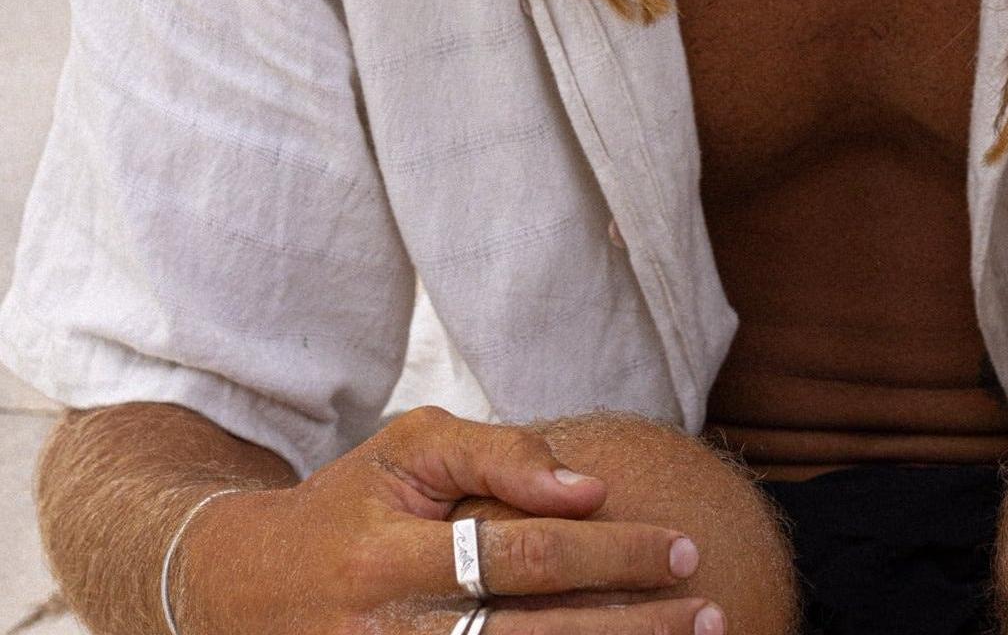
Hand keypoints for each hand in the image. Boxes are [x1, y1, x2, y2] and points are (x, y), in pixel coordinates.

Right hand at [177, 403, 723, 634]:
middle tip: (713, 612)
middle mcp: (386, 633)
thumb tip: (588, 486)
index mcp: (392, 555)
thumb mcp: (412, 447)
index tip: (685, 546)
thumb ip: (501, 453)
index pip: (527, 555)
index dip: (614, 552)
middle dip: (634, 627)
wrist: (237, 589)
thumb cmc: (349, 501)